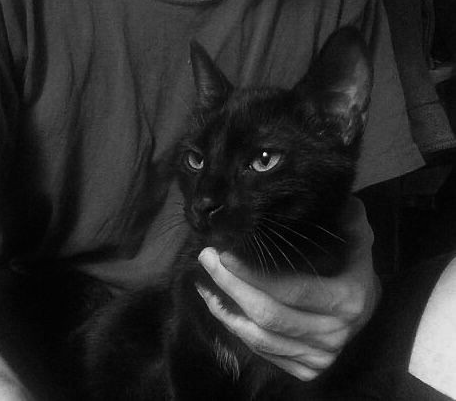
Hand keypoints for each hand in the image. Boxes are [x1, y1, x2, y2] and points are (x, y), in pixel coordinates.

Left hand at [196, 196, 380, 381]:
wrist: (368, 312)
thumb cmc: (356, 271)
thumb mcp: (359, 243)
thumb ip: (351, 221)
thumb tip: (338, 201)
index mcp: (345, 301)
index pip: (290, 289)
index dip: (253, 274)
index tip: (224, 254)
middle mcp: (333, 335)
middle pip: (269, 315)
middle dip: (231, 287)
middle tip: (207, 260)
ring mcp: (319, 357)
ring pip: (261, 339)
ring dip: (226, 311)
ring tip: (204, 283)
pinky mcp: (307, 370)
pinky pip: (264, 352)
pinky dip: (237, 330)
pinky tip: (220, 307)